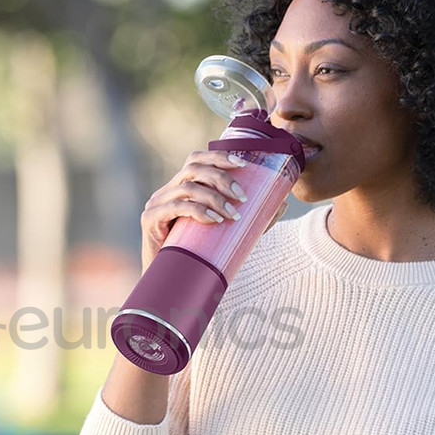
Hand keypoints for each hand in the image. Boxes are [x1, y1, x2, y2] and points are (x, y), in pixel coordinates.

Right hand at [141, 149, 252, 272]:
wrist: (167, 279)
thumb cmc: (197, 253)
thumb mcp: (222, 229)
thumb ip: (250, 216)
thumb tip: (283, 204)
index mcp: (180, 187)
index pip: (196, 159)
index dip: (218, 156)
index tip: (243, 164)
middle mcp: (166, 191)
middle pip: (193, 168)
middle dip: (222, 179)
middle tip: (242, 197)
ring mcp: (156, 203)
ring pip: (188, 188)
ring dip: (214, 198)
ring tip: (233, 215)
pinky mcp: (150, 219)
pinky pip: (176, 207)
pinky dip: (198, 211)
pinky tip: (214, 220)